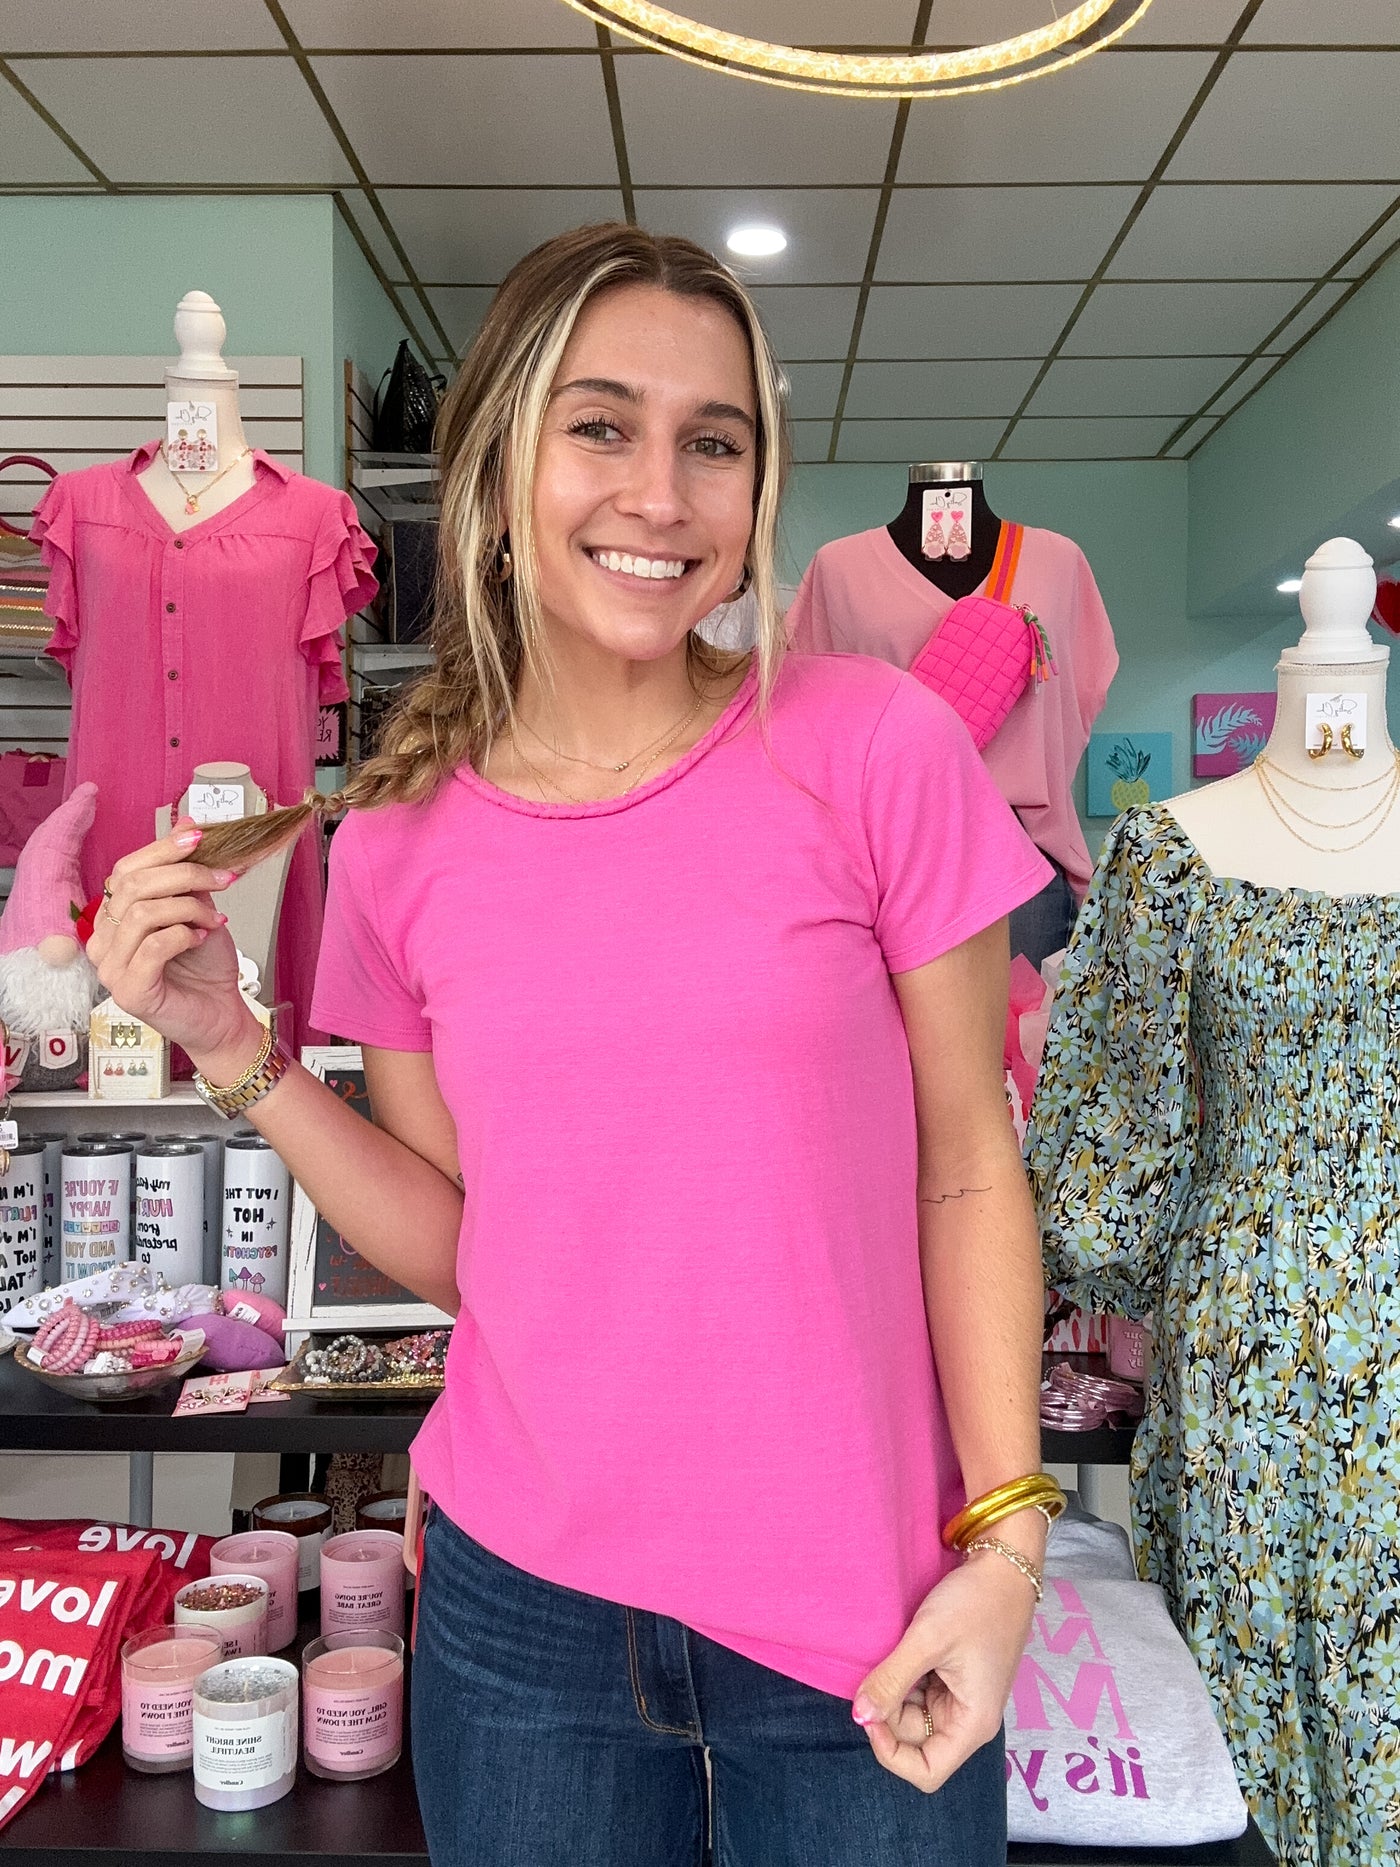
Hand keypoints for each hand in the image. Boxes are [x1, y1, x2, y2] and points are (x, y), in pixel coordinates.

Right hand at [86, 818, 258, 1067]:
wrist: (220, 1012)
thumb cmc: (204, 966)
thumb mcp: (198, 907)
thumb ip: (187, 872)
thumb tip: (187, 824)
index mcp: (112, 916)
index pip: (125, 870)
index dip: (162, 849)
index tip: (199, 839)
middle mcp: (102, 940)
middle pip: (133, 886)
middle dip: (185, 875)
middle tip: (223, 880)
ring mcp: (110, 967)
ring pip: (144, 913)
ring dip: (189, 908)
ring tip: (213, 919)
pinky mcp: (129, 990)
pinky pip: (154, 946)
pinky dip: (184, 935)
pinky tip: (201, 939)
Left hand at [851, 1551, 1036, 1792]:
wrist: (1005, 1563)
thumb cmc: (975, 1603)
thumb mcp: (927, 1640)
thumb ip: (891, 1680)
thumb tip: (859, 1716)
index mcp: (972, 1724)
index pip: (926, 1771)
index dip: (891, 1752)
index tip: (870, 1711)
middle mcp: (969, 1718)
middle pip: (915, 1740)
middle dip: (889, 1711)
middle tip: (878, 1668)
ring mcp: (962, 1697)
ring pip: (914, 1714)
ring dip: (895, 1690)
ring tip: (892, 1652)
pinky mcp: (955, 1677)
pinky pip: (921, 1691)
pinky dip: (905, 1676)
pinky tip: (902, 1649)